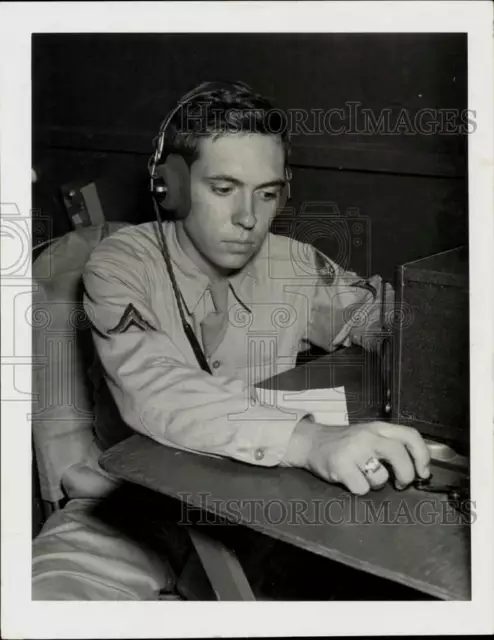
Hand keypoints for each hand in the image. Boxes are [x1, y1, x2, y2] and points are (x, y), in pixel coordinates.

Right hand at [284, 419, 430, 494]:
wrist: (311, 442)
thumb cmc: (345, 443)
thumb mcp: (369, 435)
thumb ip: (390, 445)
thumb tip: (418, 468)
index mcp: (378, 427)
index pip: (409, 435)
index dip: (422, 455)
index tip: (424, 472)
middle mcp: (367, 435)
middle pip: (399, 454)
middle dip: (406, 474)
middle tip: (402, 484)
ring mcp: (353, 450)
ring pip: (381, 476)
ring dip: (377, 483)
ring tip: (365, 476)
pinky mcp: (340, 466)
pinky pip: (362, 488)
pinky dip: (359, 489)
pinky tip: (350, 479)